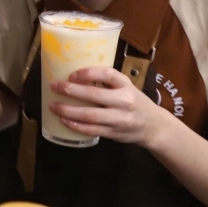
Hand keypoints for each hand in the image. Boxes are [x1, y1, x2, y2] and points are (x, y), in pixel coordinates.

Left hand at [48, 67, 171, 147]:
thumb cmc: (134, 102)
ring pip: (90, 115)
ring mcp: (119, 119)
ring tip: (53, 106)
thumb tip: (75, 74)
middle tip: (54, 87)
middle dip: (71, 91)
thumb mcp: (126, 87)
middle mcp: (124, 101)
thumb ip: (107, 82)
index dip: (87, 73)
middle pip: (94, 96)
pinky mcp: (114, 133)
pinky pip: (91, 130)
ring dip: (68, 111)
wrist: (153, 126)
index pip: (107, 74)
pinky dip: (75, 125)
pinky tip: (64, 120)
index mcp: (126, 85)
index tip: (71, 74)